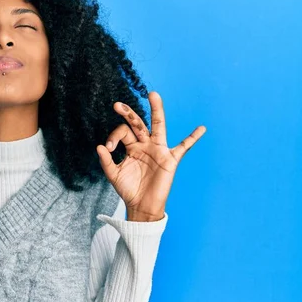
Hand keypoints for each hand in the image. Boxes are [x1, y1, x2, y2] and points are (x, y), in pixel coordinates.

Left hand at [96, 91, 205, 221]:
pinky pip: (184, 147)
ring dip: (156, 110)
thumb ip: (106, 161)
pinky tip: (201, 128)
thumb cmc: (128, 189)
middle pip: (138, 124)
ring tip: (153, 95)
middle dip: (128, 114)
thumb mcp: (114, 175)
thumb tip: (100, 146)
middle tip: (116, 105)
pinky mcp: (170, 159)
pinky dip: (193, 138)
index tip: (109, 147)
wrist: (142, 206)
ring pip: (158, 126)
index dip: (114, 137)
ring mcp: (158, 150)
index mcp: (132, 147)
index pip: (123, 132)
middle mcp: (145, 145)